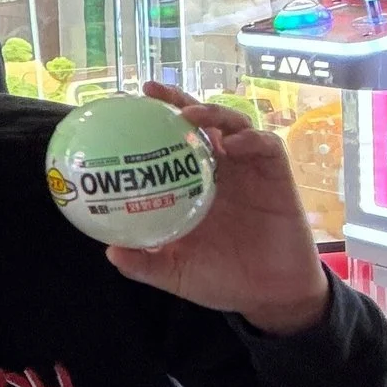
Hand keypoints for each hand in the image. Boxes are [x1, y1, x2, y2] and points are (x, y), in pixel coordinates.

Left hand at [106, 82, 330, 335]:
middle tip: (153, 91)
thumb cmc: (223, 279)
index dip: (152, 122)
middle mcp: (219, 171)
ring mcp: (248, 170)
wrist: (270, 295)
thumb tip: (110, 252)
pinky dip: (252, 139)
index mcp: (192, 185)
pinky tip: (234, 144)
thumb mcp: (176, 272)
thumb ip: (145, 262)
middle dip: (178, 101)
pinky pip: (267, 147)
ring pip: (233, 125)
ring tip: (191, 114)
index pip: (170, 143)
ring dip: (213, 113)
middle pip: (200, 124)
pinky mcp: (276, 176)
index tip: (125, 107)